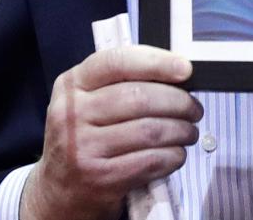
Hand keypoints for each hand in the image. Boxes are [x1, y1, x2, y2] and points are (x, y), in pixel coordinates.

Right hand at [20, 45, 201, 219]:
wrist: (57, 191)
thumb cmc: (84, 137)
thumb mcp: (87, 101)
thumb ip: (120, 82)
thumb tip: (175, 73)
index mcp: (71, 84)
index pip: (117, 61)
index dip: (156, 63)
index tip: (186, 69)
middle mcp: (72, 112)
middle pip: (139, 97)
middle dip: (178, 102)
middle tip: (194, 109)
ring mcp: (83, 147)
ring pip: (149, 130)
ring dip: (181, 130)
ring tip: (190, 132)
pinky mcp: (99, 178)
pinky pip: (149, 161)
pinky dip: (172, 156)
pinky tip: (177, 154)